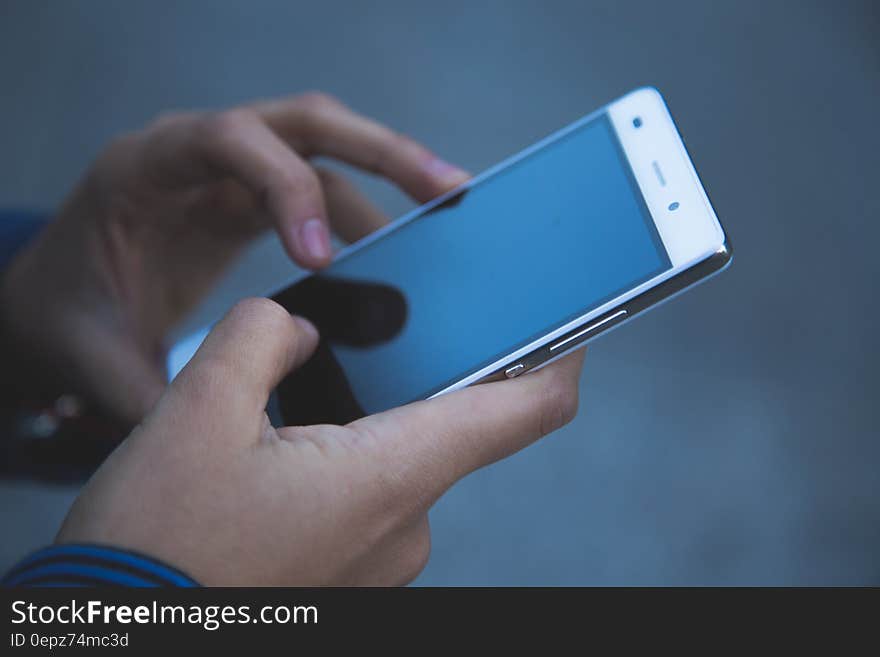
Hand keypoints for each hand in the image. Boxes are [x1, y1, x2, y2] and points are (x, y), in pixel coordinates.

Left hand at [0, 93, 467, 424]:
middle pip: (301, 124)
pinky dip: (366, 213)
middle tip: (445, 190)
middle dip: (379, 151)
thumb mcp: (95, 356)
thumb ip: (155, 398)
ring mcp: (229, 172)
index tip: (321, 259)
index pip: (228, 142)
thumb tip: (225, 452)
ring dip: (390, 174)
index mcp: (146, 170)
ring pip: (323, 148)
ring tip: (449, 210)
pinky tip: (400, 250)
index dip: (284, 187)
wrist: (57, 294)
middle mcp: (197, 156)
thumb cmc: (66, 314)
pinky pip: (321, 189)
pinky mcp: (253, 198)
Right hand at [56, 298, 584, 585]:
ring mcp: (381, 560)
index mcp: (387, 477)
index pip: (520, 412)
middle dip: (408, 378)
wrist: (116, 634)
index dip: (558, 359)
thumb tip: (298, 330)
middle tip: (359, 340)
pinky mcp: (354, 576)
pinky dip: (343, 464)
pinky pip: (370, 498)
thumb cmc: (155, 545)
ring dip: (360, 424)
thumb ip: (261, 338)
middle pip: (447, 427)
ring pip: (397, 461)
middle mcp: (404, 526)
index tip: (570, 322)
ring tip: (284, 418)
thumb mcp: (195, 411)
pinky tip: (279, 459)